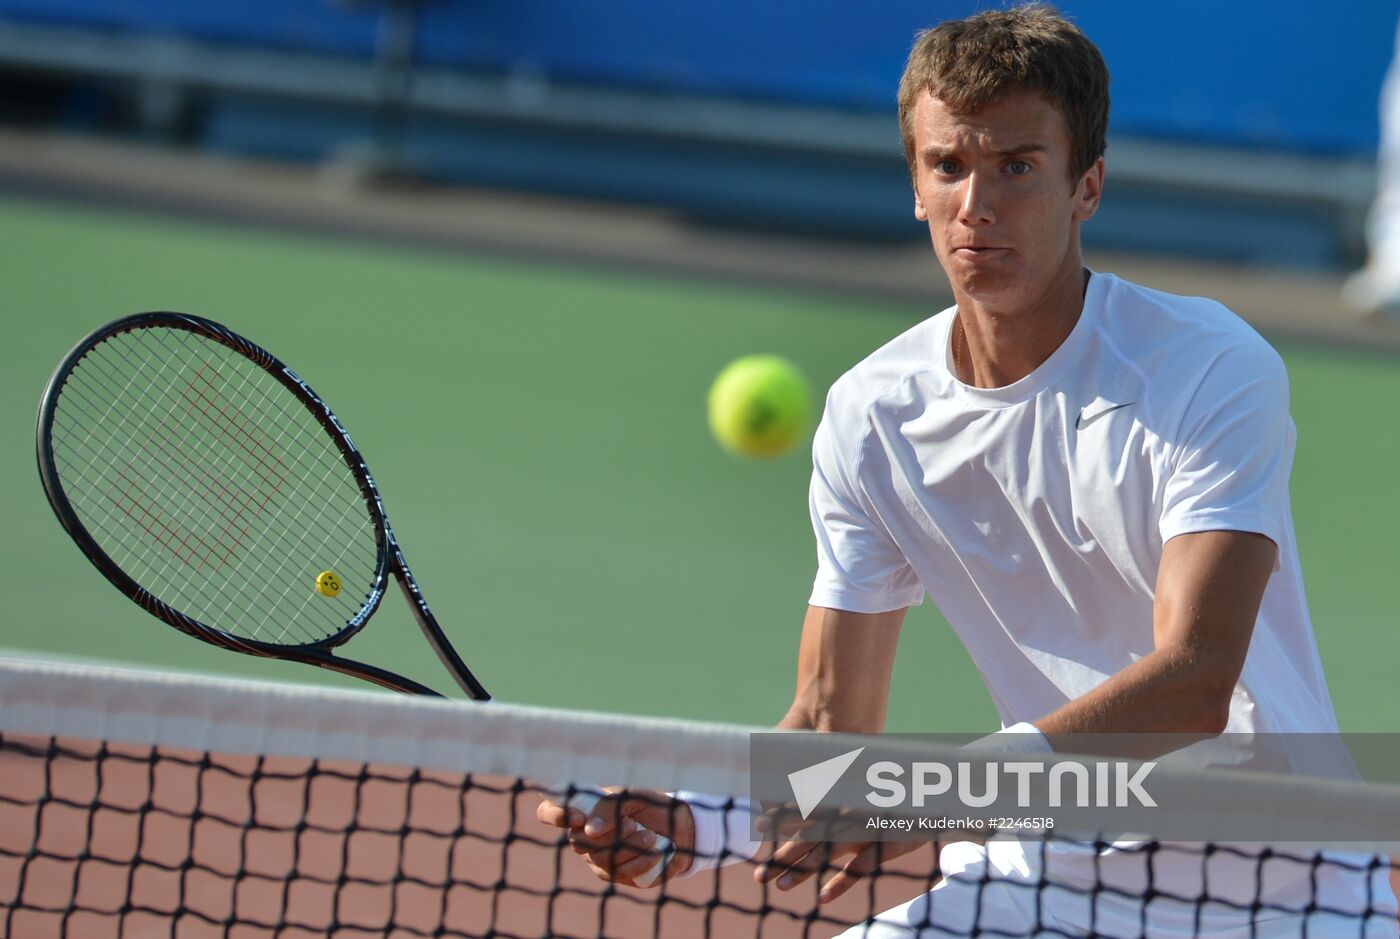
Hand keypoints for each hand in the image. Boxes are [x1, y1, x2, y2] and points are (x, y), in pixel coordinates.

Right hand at [536, 788, 695, 886]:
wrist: (678, 827)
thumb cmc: (650, 806)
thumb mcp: (632, 797)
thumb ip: (609, 807)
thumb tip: (589, 829)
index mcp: (582, 809)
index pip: (548, 812)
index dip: (555, 815)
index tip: (578, 817)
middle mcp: (583, 836)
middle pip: (578, 842)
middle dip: (608, 835)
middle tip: (633, 824)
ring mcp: (596, 858)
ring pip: (600, 860)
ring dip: (628, 848)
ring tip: (651, 837)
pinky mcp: (615, 875)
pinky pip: (618, 874)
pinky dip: (638, 862)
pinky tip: (654, 853)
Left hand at [752, 803, 931, 902]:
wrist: (941, 796)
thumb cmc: (903, 795)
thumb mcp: (871, 792)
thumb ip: (847, 798)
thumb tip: (827, 798)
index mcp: (844, 801)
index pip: (806, 810)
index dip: (780, 818)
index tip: (757, 825)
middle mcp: (849, 815)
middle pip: (808, 837)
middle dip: (782, 856)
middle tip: (758, 874)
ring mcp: (865, 831)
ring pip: (826, 852)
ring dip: (802, 869)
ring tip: (780, 887)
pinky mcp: (884, 845)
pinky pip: (859, 867)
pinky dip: (840, 882)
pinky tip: (822, 898)